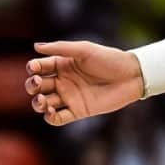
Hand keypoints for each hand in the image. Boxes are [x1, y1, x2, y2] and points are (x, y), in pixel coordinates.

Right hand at [25, 41, 143, 126]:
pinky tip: (51, 111)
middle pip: (37, 86)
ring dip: (37, 103)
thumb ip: (61, 48)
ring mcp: (70, 97)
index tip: (35, 69)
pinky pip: (58, 118)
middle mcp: (63, 81)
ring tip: (42, 100)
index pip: (39, 67)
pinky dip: (50, 117)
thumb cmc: (110, 59)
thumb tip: (35, 46)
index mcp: (62, 65)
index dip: (33, 68)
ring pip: (44, 103)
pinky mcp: (78, 111)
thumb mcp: (85, 50)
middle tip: (38, 83)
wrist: (132, 75)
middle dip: (32, 85)